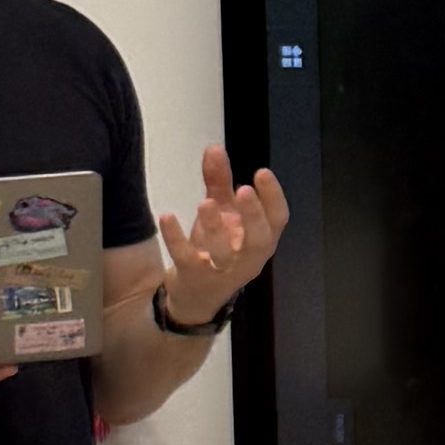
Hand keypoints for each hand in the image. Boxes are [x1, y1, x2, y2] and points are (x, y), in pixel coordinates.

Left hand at [155, 149, 289, 327]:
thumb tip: (214, 148)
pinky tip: (167, 216)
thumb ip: (219, 182)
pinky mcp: (193, 277)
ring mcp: (221, 271)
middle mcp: (247, 259)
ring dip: (215, 227)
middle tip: (243, 190)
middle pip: (259, 241)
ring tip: (205, 202)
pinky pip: (186, 258)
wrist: (196, 296)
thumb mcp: (223, 213)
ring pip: (223, 253)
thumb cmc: (217, 248)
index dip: (273, 197)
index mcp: (261, 240)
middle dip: (253, 216)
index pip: (277, 220)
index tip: (261, 172)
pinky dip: (176, 238)